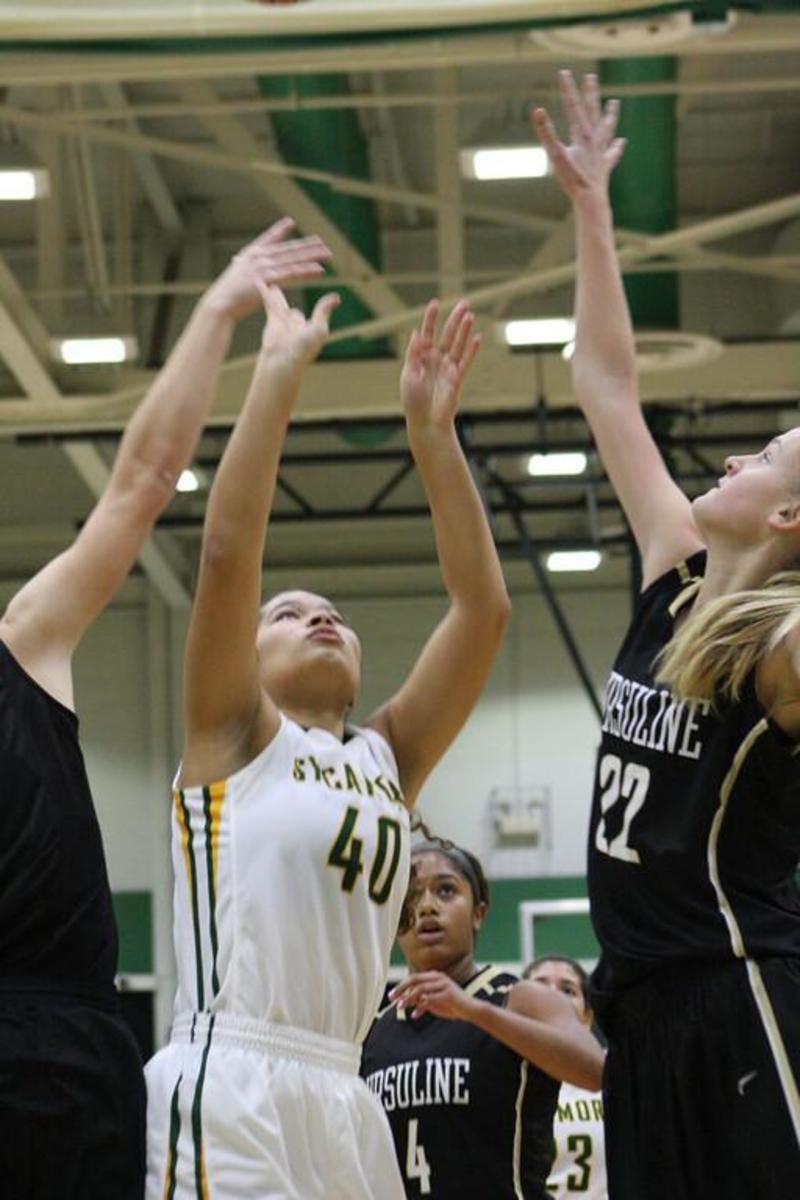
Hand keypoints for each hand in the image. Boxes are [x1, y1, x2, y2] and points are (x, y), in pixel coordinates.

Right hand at [204, 217, 331, 320]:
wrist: (221, 303)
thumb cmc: (227, 294)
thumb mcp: (236, 276)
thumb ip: (243, 269)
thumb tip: (242, 266)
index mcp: (250, 254)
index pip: (268, 238)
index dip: (280, 230)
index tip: (290, 222)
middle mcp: (259, 256)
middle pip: (288, 249)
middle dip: (306, 245)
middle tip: (322, 242)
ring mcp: (264, 267)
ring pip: (293, 260)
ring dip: (312, 256)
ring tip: (327, 254)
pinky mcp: (269, 279)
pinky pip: (292, 274)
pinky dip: (307, 271)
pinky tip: (319, 269)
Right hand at [258, 284, 339, 376]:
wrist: (282, 359)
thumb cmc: (304, 347)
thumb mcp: (319, 328)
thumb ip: (323, 311)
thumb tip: (336, 297)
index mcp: (311, 331)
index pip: (316, 317)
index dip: (322, 308)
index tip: (330, 299)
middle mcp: (297, 328)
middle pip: (293, 313)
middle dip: (291, 308)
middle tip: (288, 298)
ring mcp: (284, 323)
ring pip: (280, 305)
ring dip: (277, 296)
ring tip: (273, 286)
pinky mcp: (273, 319)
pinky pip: (270, 302)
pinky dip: (265, 292)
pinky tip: (259, 281)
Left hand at [389, 971, 480, 1021]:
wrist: (470, 1010)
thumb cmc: (451, 1005)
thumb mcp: (433, 1002)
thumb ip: (420, 999)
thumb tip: (404, 1001)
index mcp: (434, 977)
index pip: (414, 978)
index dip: (401, 986)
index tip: (391, 996)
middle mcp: (438, 977)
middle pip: (415, 979)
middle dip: (401, 988)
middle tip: (392, 998)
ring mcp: (444, 985)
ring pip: (421, 989)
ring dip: (408, 998)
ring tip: (400, 1008)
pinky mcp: (448, 994)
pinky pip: (430, 999)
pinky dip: (420, 1008)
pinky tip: (414, 1015)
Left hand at [401, 300, 480, 431]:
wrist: (425, 422)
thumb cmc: (413, 401)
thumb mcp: (408, 374)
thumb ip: (413, 354)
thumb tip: (416, 333)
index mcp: (421, 357)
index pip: (427, 333)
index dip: (431, 318)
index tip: (435, 303)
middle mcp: (436, 360)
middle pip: (447, 335)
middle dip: (454, 319)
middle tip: (464, 303)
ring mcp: (448, 368)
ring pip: (458, 345)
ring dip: (464, 331)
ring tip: (470, 315)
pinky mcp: (457, 379)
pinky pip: (466, 361)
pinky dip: (471, 350)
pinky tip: (477, 338)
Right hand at [532, 71, 624, 200]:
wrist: (591, 199)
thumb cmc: (572, 179)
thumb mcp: (555, 155)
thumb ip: (546, 132)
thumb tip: (537, 110)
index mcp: (582, 134)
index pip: (573, 106)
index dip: (567, 89)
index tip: (564, 72)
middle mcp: (595, 140)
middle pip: (593, 111)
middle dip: (590, 94)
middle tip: (591, 77)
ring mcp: (601, 152)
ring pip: (607, 128)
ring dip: (610, 115)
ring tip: (615, 102)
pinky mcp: (605, 166)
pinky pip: (612, 153)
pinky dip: (616, 147)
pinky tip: (622, 142)